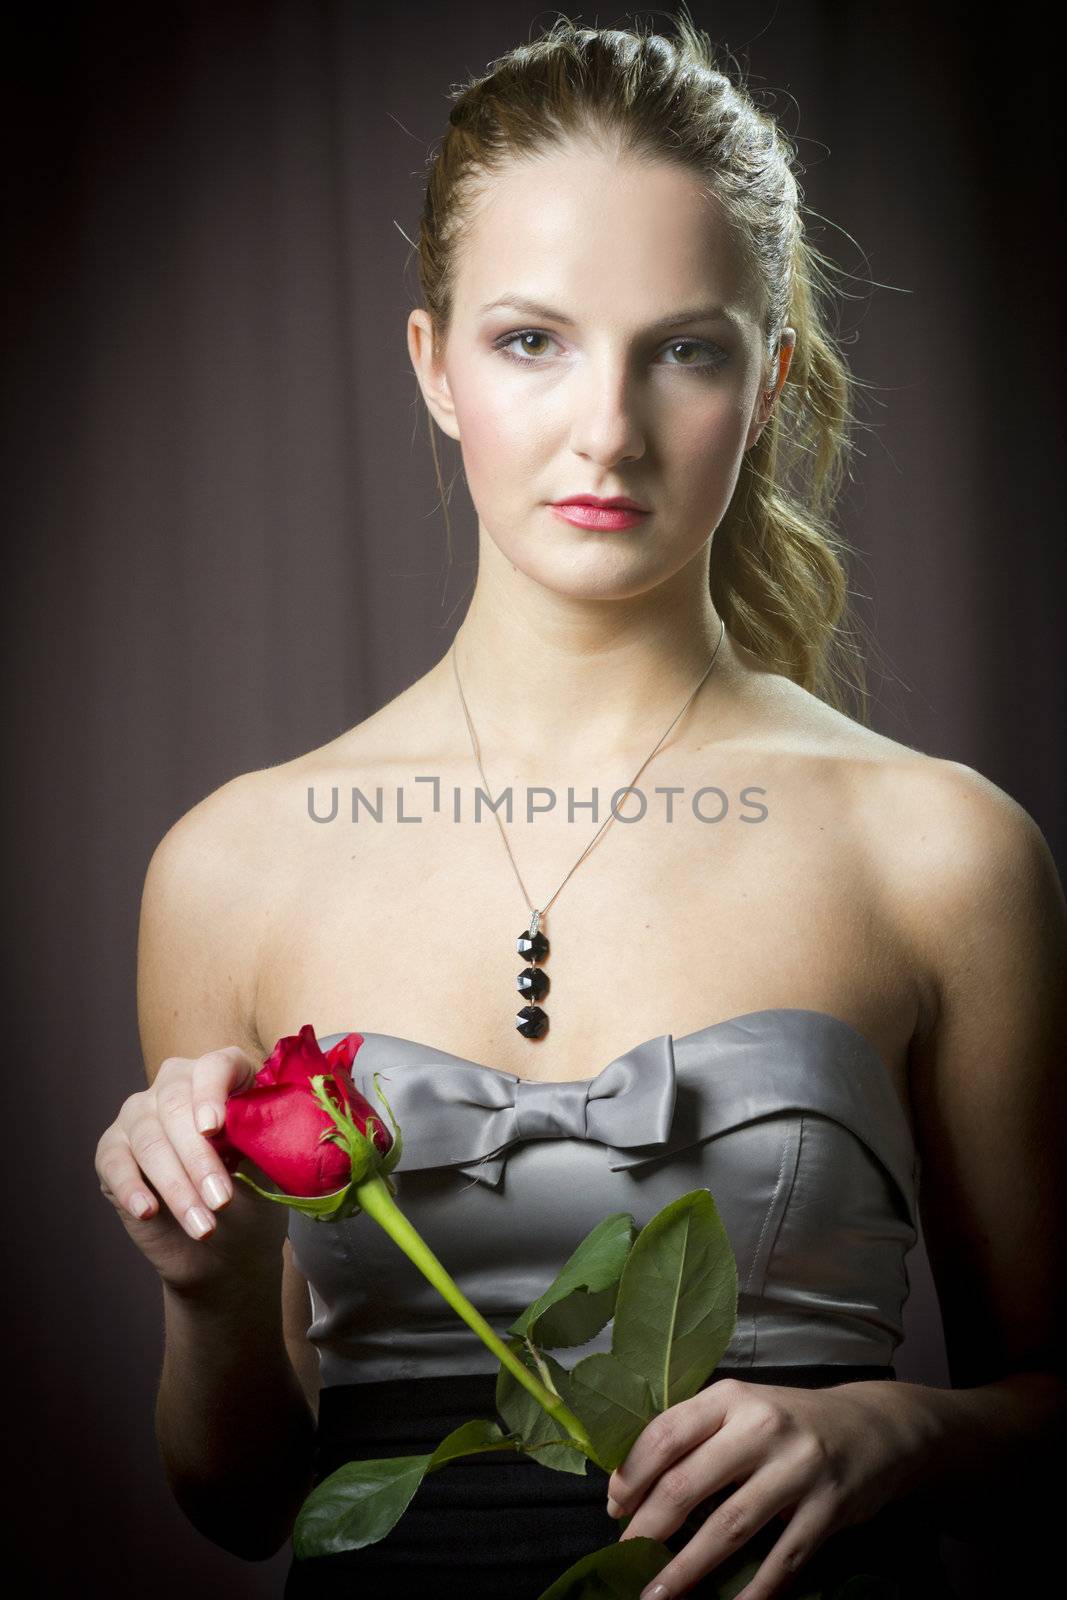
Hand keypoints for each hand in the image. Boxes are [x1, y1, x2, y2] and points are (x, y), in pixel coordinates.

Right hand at [95, 1045, 289, 1296]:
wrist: (225, 1244)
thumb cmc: (252, 1193)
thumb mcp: (267, 1165)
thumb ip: (261, 1140)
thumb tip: (260, 1129)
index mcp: (223, 1076)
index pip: (215, 1066)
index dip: (212, 1092)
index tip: (214, 1127)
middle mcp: (175, 1085)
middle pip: (177, 1106)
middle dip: (199, 1158)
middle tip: (220, 1200)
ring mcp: (139, 1115)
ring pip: (150, 1139)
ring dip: (176, 1186)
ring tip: (202, 1225)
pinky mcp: (113, 1151)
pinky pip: (114, 1162)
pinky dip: (131, 1188)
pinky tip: (148, 1211)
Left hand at [605, 1377, 912, 1598]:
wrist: (872, 1428)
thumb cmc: (789, 1423)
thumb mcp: (741, 1409)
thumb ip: (694, 1436)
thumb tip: (629, 1485)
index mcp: (731, 1398)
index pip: (666, 1434)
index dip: (633, 1475)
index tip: (614, 1507)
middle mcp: (761, 1427)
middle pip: (688, 1483)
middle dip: (649, 1529)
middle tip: (625, 1558)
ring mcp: (797, 1469)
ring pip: (728, 1527)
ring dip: (687, 1569)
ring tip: (657, 1596)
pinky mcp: (827, 1509)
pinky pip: (781, 1561)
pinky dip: (752, 1593)